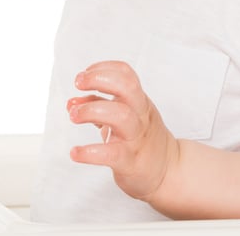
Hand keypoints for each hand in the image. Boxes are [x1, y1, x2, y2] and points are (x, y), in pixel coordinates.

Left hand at [67, 60, 179, 201]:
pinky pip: (111, 154)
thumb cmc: (141, 139)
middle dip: (98, 79)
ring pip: (121, 116)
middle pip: (127, 87)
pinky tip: (75, 152)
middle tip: (78, 83)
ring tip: (74, 115)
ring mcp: (136, 137)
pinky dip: (89, 153)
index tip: (85, 74)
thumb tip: (73, 102)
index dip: (103, 68)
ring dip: (91, 110)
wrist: (167, 171)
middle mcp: (140, 115)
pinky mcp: (130, 161)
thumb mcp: (123, 116)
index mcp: (138, 102)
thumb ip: (98, 106)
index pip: (126, 74)